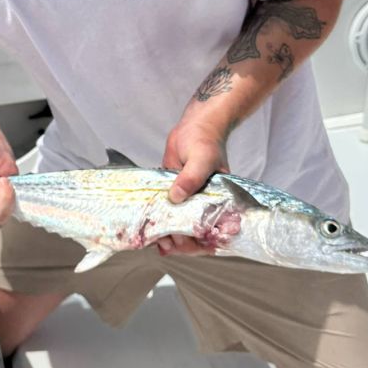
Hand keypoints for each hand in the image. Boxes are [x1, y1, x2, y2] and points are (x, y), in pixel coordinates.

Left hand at [157, 116, 230, 256]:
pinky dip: (160, 222)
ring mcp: (188, 199)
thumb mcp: (200, 159)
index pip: (212, 229)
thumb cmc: (205, 140)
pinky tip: (149, 231)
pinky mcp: (174, 192)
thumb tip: (176, 197)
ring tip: (154, 239)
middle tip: (164, 243)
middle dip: (180, 242)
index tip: (182, 242)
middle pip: (194, 231)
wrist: (196, 124)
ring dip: (168, 234)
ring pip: (179, 224)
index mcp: (218, 201)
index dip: (199, 241)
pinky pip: (167, 211)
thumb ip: (190, 179)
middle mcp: (204, 203)